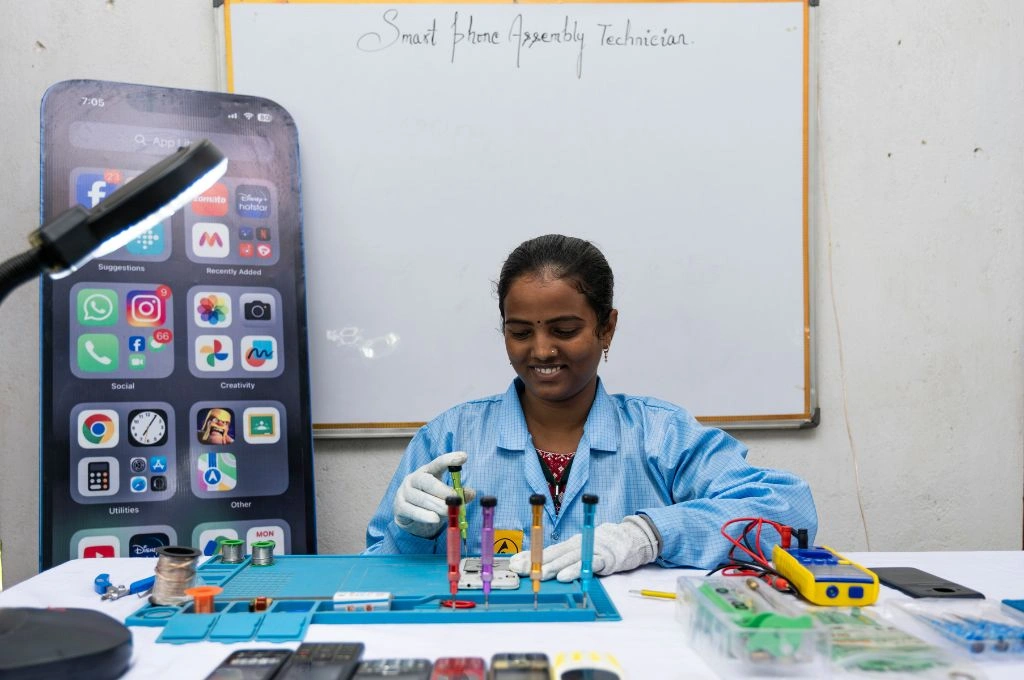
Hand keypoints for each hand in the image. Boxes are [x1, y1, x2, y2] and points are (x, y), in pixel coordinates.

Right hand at [393, 451, 475, 538]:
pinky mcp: (399, 507)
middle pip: (428, 482)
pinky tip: (435, 519)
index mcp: (427, 471)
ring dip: (437, 506)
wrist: (409, 515)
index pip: (437, 463)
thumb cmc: (430, 500)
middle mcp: (414, 479)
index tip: (463, 457)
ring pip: (421, 498)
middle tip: (457, 500)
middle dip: (443, 491)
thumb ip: (458, 494)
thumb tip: (471, 494)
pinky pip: (412, 511)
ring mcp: (405, 492)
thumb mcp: (445, 496)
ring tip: (449, 512)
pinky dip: (424, 516)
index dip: (449, 460)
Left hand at [508, 515, 658, 581]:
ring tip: (539, 575)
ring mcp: (589, 551)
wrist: (627, 540)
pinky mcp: (604, 559)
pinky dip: (576, 570)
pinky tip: (565, 577)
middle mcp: (576, 546)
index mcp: (568, 545)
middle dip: (535, 563)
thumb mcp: (576, 552)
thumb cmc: (598, 548)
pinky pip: (588, 565)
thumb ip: (558, 558)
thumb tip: (535, 567)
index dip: (529, 556)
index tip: (513, 563)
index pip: (545, 550)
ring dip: (552, 568)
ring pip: (568, 559)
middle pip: (553, 554)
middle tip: (521, 570)